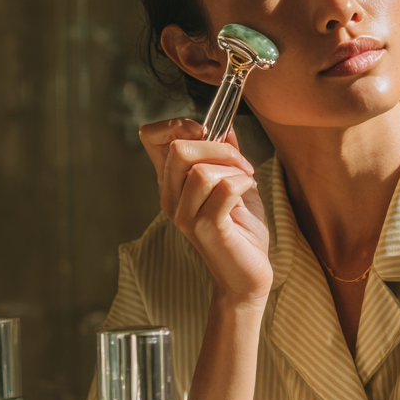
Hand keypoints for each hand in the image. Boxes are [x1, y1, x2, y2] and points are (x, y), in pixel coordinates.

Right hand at [139, 118, 271, 303]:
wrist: (248, 274)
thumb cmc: (241, 230)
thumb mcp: (235, 181)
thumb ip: (226, 153)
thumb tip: (225, 125)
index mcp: (172, 182)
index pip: (151, 137)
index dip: (177, 125)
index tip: (207, 133)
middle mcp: (171, 197)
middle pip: (179, 148)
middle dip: (218, 147)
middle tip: (240, 163)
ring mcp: (184, 214)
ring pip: (201, 169)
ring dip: (233, 168)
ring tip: (246, 180)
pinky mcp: (205, 228)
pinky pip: (222, 188)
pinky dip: (242, 181)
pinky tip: (247, 190)